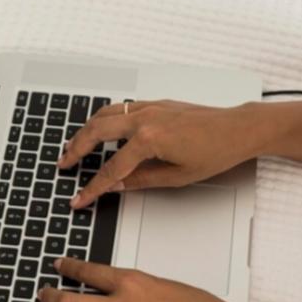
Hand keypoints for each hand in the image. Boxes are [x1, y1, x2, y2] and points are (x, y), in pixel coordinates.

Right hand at [58, 100, 265, 208]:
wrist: (237, 129)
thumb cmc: (216, 151)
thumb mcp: (177, 176)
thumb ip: (142, 180)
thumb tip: (118, 186)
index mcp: (149, 140)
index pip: (112, 169)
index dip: (93, 187)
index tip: (80, 197)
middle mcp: (145, 118)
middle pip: (96, 132)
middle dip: (76, 149)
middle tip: (64, 164)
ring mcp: (149, 107)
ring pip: (105, 115)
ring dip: (86, 130)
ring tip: (75, 146)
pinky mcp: (156, 103)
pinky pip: (121, 108)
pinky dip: (104, 118)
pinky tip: (101, 129)